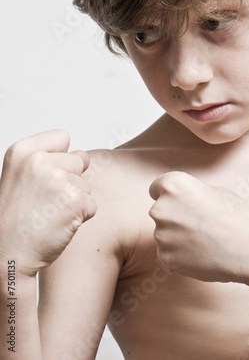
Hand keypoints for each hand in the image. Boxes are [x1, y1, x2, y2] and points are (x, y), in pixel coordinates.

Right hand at [0, 130, 96, 275]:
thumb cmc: (13, 222)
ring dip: (74, 201)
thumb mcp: (23, 179)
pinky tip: (58, 226)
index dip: (58, 159)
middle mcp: (39, 160)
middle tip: (42, 204)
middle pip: (78, 162)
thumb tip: (84, 155)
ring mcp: (58, 179)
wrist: (6, 259)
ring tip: (47, 216)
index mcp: (21, 151)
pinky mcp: (76, 201)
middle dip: (68, 182)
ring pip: (86, 185)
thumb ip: (54, 160)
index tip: (41, 180)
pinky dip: (81, 218)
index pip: (62, 137)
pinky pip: (92, 205)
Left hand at [149, 171, 248, 282]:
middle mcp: (160, 207)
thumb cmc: (235, 214)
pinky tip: (201, 254)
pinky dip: (181, 255)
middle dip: (174, 218)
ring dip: (178, 238)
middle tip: (199, 226)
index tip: (181, 204)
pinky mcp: (164, 256)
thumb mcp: (213, 190)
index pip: (156, 189)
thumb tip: (181, 201)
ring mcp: (161, 233)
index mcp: (172, 185)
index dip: (170, 197)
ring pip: (165, 234)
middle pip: (160, 212)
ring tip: (205, 241)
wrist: (247, 246)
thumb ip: (190, 194)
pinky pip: (169, 254)